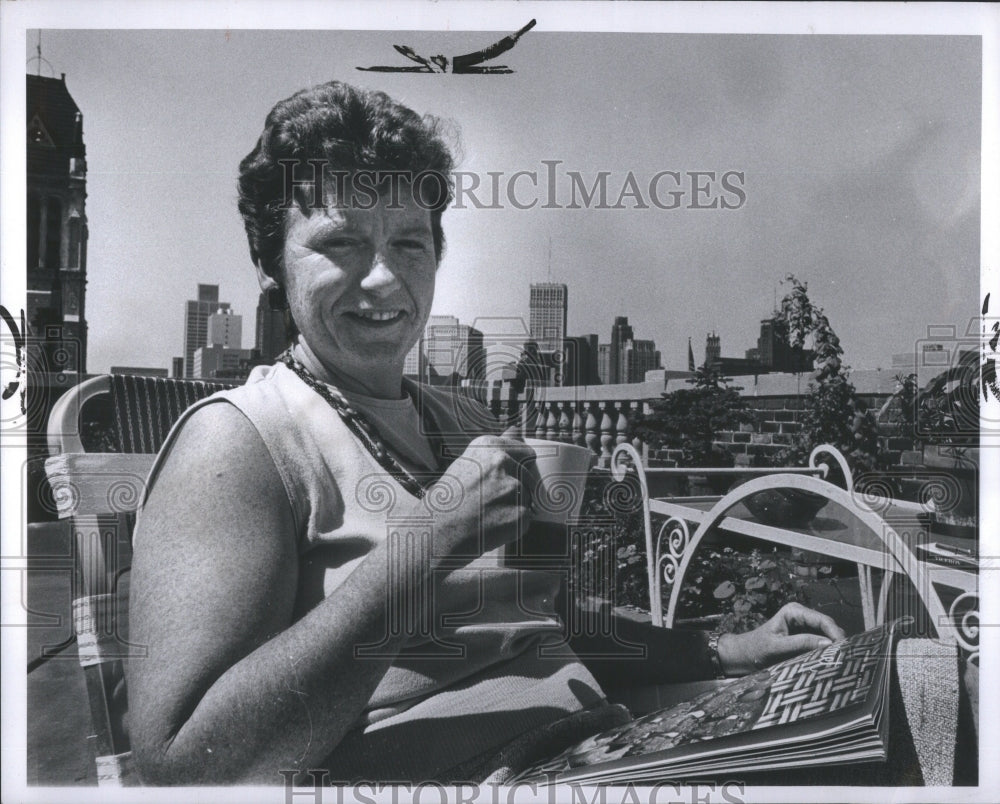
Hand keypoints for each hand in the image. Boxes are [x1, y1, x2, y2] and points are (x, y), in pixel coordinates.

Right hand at [424, 430, 535, 561]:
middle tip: (489, 501)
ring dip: (514, 507)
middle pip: (528, 475)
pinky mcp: (521, 513)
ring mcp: (514, 487)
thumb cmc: (447, 500)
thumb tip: (517, 430)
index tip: (503, 480)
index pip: (526, 451)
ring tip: (488, 514)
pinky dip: (513, 526)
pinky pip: (526, 518)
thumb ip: (497, 449)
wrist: (436, 533)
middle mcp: (503, 461)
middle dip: (515, 489)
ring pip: (527, 497)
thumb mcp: (468, 464)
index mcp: (489, 446)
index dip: (518, 467)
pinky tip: (492, 526)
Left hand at [716, 602, 845, 675]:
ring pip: (826, 637)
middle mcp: (801, 616)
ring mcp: (804, 628)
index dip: (835, 633)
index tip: (844, 648)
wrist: (743, 656)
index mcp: (794, 611)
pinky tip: (832, 662)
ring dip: (833, 647)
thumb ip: (801, 644)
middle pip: (827, 627)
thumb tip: (828, 644)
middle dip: (837, 641)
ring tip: (842, 661)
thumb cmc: (756, 650)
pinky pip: (820, 645)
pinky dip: (826, 652)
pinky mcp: (804, 639)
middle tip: (847, 658)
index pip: (822, 620)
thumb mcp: (777, 648)